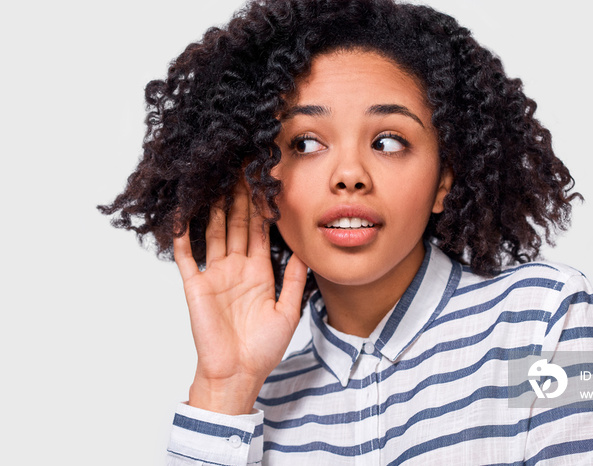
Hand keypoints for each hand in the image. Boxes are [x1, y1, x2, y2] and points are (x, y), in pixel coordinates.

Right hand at [173, 182, 306, 414]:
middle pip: (236, 224)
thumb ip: (294, 279)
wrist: (237, 373)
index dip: (261, 207)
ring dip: (214, 206)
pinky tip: (182, 211)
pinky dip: (183, 234)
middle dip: (238, 197)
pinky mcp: (195, 284)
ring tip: (215, 178)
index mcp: (259, 272)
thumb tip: (305, 250)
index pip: (259, 231)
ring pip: (214, 232)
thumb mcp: (288, 311)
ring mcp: (215, 274)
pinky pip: (187, 254)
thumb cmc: (263, 348)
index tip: (264, 183)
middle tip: (239, 168)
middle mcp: (236, 268)